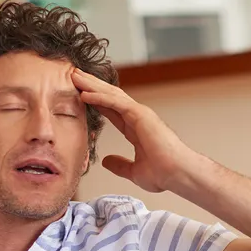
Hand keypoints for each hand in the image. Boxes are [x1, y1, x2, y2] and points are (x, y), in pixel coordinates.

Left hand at [72, 68, 200, 192]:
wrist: (178, 174)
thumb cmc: (163, 174)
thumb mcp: (134, 171)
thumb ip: (120, 165)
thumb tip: (106, 161)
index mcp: (136, 128)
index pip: (111, 109)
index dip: (95, 100)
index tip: (80, 93)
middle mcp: (138, 117)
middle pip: (109, 96)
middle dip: (91, 85)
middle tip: (72, 76)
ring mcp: (140, 114)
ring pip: (111, 94)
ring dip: (92, 85)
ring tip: (74, 76)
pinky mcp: (140, 115)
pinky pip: (116, 103)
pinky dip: (99, 97)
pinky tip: (85, 93)